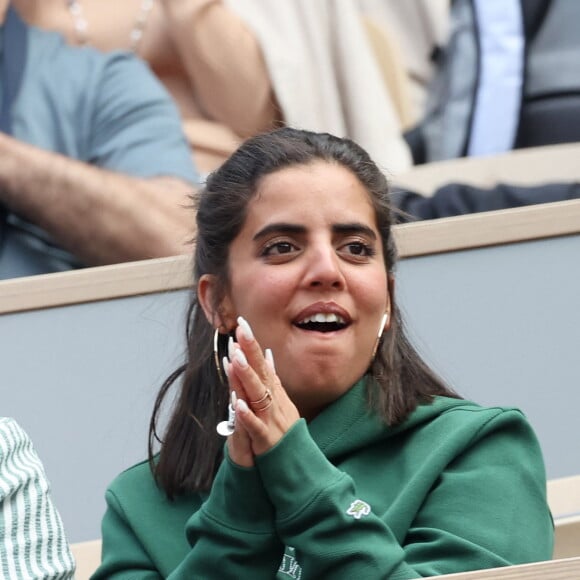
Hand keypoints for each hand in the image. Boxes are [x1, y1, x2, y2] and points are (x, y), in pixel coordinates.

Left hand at [225, 317, 299, 462]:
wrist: (296, 463)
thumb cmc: (284, 430)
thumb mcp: (281, 400)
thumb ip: (272, 378)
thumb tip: (268, 354)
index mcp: (275, 392)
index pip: (262, 363)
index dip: (252, 344)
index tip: (242, 323)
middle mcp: (275, 401)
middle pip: (262, 372)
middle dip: (251, 350)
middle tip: (241, 329)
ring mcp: (272, 419)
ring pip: (258, 395)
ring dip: (247, 377)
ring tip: (236, 358)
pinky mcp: (267, 439)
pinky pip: (256, 426)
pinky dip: (247, 416)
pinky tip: (238, 404)